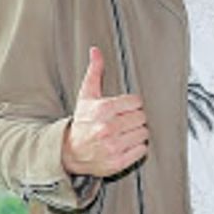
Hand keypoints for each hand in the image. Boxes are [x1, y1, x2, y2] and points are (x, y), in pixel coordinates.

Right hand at [61, 47, 148, 176]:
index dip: (132, 105)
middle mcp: (108, 128)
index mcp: (103, 110)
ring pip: (144, 133)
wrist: (69, 151)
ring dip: (137, 133)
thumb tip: (96, 51)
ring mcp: (113, 146)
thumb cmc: (81, 122)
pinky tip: (125, 144)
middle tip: (124, 121)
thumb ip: (94, 72)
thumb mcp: (86, 96)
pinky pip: (142, 150)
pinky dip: (137, 147)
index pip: (137, 102)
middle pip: (142, 118)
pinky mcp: (118, 162)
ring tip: (124, 132)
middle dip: (135, 118)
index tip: (124, 108)